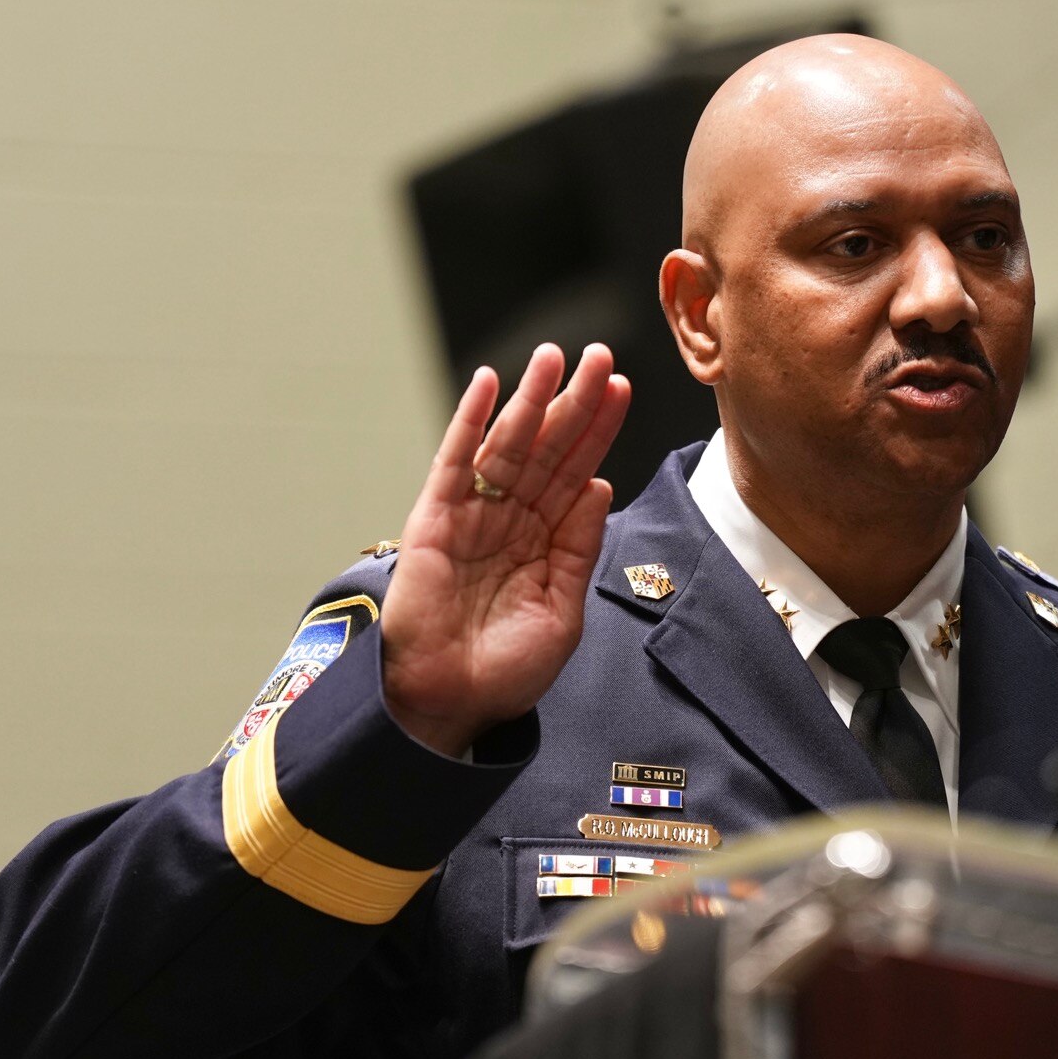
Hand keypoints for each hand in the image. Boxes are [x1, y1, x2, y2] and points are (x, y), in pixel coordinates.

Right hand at [380, 343, 630, 755]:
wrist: (450, 702)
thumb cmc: (505, 670)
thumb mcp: (563, 610)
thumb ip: (579, 548)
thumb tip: (599, 486)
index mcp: (544, 540)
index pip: (577, 473)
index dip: (599, 432)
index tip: (623, 390)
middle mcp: (510, 520)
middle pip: (548, 448)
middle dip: (574, 402)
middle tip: (600, 356)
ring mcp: (473, 515)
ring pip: (507, 444)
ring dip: (530, 398)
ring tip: (553, 357)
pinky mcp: (434, 519)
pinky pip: (455, 460)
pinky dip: (470, 421)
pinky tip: (489, 383)